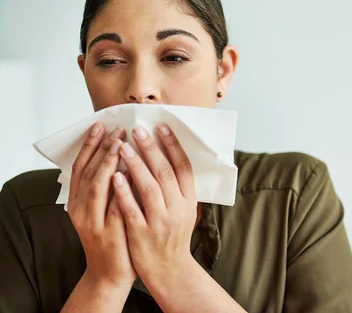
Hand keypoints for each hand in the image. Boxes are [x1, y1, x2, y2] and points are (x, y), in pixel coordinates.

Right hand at [67, 123, 136, 288]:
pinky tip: (129, 175)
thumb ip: (108, 186)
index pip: (80, 167)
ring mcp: (93, 223)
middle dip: (102, 149)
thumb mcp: (103, 209)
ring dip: (108, 164)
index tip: (100, 125)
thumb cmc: (112, 235)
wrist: (110, 273)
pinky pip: (114, 208)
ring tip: (121, 144)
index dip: (89, 145)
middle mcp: (81, 210)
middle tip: (116, 129)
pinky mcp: (109, 234)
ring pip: (98, 188)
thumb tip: (122, 154)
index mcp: (77, 202)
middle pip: (88, 173)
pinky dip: (121, 190)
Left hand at [112, 124, 198, 285]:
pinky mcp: (142, 234)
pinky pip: (132, 209)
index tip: (161, 127)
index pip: (184, 167)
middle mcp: (178, 209)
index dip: (173, 145)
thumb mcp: (186, 211)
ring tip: (123, 146)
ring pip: (149, 188)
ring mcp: (160, 222)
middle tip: (138, 130)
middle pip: (165, 173)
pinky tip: (115, 175)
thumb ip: (181, 188)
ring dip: (136, 165)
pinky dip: (124, 192)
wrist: (169, 270)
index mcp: (190, 201)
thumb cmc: (174, 237)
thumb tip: (173, 156)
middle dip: (151, 149)